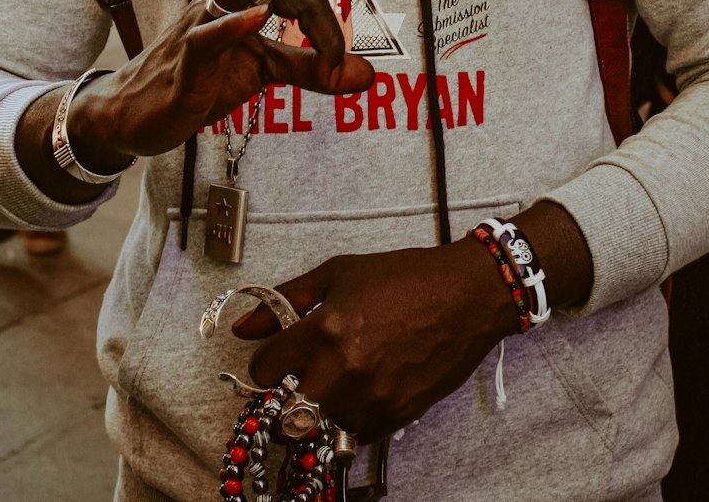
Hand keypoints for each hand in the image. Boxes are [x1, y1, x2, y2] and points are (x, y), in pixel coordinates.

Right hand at [71, 0, 374, 162]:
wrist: (137, 113)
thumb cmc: (203, 80)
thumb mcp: (263, 71)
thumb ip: (311, 70)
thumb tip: (370, 75)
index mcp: (249, 2)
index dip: (328, 26)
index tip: (343, 62)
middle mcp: (227, 3)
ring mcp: (204, 26)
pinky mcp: (187, 59)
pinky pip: (210, 37)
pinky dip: (234, 27)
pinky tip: (257, 17)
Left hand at [232, 239, 517, 442]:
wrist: (465, 297)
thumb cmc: (403, 277)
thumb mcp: (339, 273)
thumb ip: (286, 298)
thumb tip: (243, 327)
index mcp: (326, 329)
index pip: (265, 369)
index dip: (265, 363)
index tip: (276, 357)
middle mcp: (344, 370)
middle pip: (285, 414)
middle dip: (282, 398)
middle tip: (296, 379)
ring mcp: (371, 399)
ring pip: (319, 429)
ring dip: (316, 411)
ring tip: (332, 381)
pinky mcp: (395, 417)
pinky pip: (353, 434)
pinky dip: (347, 418)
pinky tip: (359, 388)